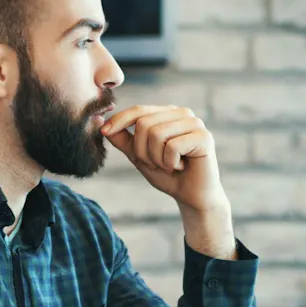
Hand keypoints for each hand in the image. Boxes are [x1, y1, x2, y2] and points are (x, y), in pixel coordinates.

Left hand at [101, 105, 228, 213]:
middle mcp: (182, 113)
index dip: (120, 120)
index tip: (104, 131)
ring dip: (156, 159)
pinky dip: (170, 163)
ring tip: (169, 166)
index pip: (139, 110)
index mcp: (167, 113)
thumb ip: (123, 139)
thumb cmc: (167, 175)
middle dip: (142, 151)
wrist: (190, 196)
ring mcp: (195, 123)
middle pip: (144, 123)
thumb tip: (101, 123)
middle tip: (156, 164)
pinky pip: (173, 147)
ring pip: (157, 134)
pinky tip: (182, 167)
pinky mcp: (204, 137)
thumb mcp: (139, 156)